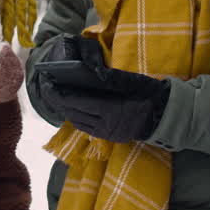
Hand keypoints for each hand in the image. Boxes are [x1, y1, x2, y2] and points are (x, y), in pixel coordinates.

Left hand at [42, 78, 168, 141]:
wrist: (162, 116)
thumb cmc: (146, 93)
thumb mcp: (130, 81)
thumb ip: (109, 78)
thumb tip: (86, 72)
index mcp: (112, 109)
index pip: (79, 102)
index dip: (61, 95)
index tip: (49, 85)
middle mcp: (106, 124)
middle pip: (75, 113)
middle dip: (58, 101)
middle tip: (47, 88)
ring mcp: (107, 133)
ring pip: (78, 122)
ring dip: (65, 110)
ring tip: (56, 97)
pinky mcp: (108, 137)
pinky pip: (86, 128)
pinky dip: (76, 117)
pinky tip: (72, 108)